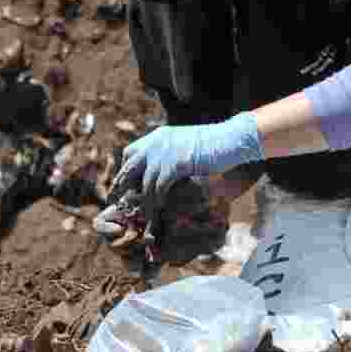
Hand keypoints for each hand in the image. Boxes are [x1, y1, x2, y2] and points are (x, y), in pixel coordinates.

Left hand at [111, 112, 263, 208]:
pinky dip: (157, 199)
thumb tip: (161, 174)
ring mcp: (166, 152)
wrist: (233, 139)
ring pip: (145, 182)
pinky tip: (159, 207)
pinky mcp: (177, 163)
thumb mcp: (185, 146)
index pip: (130, 153)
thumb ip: (170, 155)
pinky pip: (159, 186)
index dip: (125, 171)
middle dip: (122, 186)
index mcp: (158, 136)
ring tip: (144, 215)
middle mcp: (157, 142)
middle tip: (118, 203)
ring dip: (144, 201)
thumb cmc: (214, 144)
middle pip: (129, 167)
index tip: (122, 187)